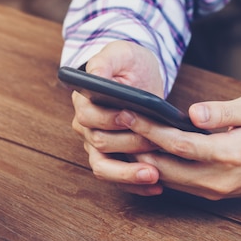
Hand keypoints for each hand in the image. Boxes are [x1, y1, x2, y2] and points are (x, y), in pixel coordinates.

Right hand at [70, 41, 167, 194]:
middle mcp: (86, 127)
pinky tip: (157, 186)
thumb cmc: (127, 63)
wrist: (138, 78)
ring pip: (104, 168)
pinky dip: (136, 185)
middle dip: (129, 144)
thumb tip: (96, 75)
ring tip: (153, 176)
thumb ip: (105, 62)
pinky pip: (118, 178)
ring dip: (128, 174)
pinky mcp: (113, 158)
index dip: (108, 119)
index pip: (89, 116)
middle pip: (100, 144)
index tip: (129, 115)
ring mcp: (97, 145)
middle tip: (156, 142)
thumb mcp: (119, 54)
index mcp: (83, 102)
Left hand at [109, 96, 240, 198]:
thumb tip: (191, 113)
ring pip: (168, 180)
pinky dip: (160, 173)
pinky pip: (180, 186)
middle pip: (163, 168)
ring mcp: (217, 191)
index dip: (148, 129)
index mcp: (228, 155)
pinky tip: (146, 159)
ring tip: (123, 142)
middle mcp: (218, 179)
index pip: (176, 143)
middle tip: (113, 130)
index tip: (127, 113)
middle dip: (136, 149)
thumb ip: (222, 113)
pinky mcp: (217, 194)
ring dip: (143, 163)